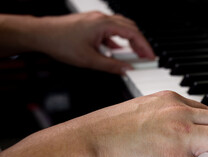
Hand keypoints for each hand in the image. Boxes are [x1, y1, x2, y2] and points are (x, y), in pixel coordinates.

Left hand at [33, 11, 154, 73]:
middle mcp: (102, 19)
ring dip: (130, 40)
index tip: (151, 56)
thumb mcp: (89, 60)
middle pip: (130, 28)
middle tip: (146, 57)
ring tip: (134, 54)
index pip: (133, 34)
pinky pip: (110, 29)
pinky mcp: (90, 24)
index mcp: (104, 24)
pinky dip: (117, 39)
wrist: (41, 34)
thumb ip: (111, 65)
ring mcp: (96, 20)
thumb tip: (127, 70)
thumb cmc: (60, 42)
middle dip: (140, 43)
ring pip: (121, 27)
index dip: (145, 46)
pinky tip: (116, 49)